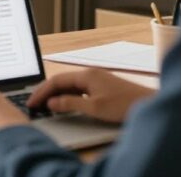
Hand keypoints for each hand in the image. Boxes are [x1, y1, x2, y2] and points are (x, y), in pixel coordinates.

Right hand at [27, 68, 155, 123]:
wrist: (149, 104)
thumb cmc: (124, 105)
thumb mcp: (94, 108)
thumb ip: (70, 104)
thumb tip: (51, 103)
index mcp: (86, 75)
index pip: (56, 80)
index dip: (41, 92)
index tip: (31, 103)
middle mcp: (90, 73)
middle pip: (61, 81)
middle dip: (46, 92)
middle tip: (34, 105)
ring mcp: (97, 79)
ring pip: (70, 85)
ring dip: (56, 94)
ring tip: (45, 105)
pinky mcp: (102, 86)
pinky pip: (78, 88)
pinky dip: (67, 95)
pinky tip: (65, 104)